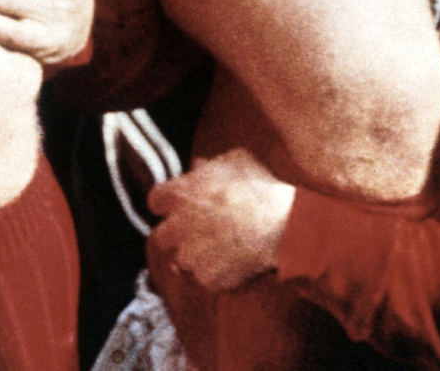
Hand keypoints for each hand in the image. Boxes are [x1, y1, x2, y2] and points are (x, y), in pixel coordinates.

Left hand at [148, 149, 295, 292]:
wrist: (284, 225)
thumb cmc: (260, 187)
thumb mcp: (235, 160)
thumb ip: (210, 165)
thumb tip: (198, 165)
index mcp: (179, 194)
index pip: (155, 200)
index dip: (168, 203)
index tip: (180, 205)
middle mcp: (178, 227)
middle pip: (161, 237)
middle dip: (175, 234)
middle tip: (197, 232)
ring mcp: (191, 256)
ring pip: (182, 260)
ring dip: (195, 256)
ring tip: (219, 249)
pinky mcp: (208, 278)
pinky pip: (205, 278)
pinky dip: (215, 273)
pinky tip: (233, 262)